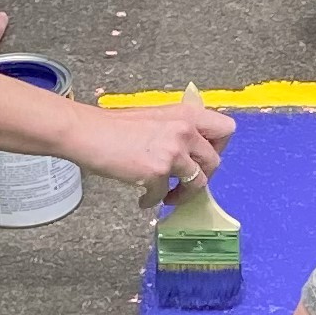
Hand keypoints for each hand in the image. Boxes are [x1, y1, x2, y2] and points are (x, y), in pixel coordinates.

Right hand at [77, 92, 234, 194]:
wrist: (89, 133)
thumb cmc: (115, 126)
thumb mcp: (156, 117)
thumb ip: (178, 128)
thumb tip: (192, 147)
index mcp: (187, 114)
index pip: (226, 129)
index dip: (218, 148)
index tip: (202, 158)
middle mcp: (184, 131)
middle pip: (215, 161)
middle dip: (202, 177)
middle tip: (185, 183)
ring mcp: (172, 152)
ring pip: (197, 182)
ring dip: (183, 195)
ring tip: (167, 197)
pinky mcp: (157, 172)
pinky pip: (164, 194)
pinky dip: (153, 200)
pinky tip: (142, 197)